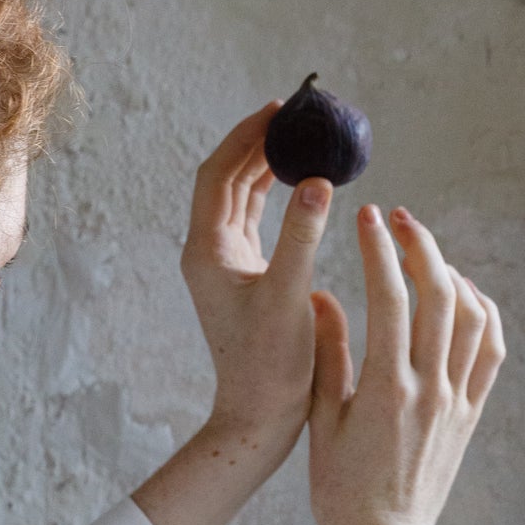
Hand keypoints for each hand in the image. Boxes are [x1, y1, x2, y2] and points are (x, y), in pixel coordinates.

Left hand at [180, 102, 333, 474]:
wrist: (259, 416)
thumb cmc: (270, 366)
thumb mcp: (290, 297)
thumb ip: (303, 237)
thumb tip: (317, 182)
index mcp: (206, 251)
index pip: (218, 174)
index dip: (246, 136)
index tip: (279, 109)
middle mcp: (208, 252)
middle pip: (226, 178)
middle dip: (257, 142)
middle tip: (294, 114)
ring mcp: (225, 264)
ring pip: (240, 197)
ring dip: (265, 165)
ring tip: (299, 136)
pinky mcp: (245, 276)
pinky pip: (255, 219)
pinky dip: (274, 194)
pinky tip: (300, 181)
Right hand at [308, 204, 504, 524]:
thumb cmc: (340, 489)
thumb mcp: (321, 422)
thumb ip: (328, 356)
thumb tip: (323, 296)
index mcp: (386, 390)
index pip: (389, 299)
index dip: (379, 250)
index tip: (367, 218)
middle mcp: (430, 390)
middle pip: (439, 296)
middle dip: (420, 246)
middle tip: (398, 220)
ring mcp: (456, 402)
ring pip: (471, 317)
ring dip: (452, 274)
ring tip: (424, 253)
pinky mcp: (470, 414)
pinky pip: (490, 351)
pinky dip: (483, 313)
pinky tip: (463, 295)